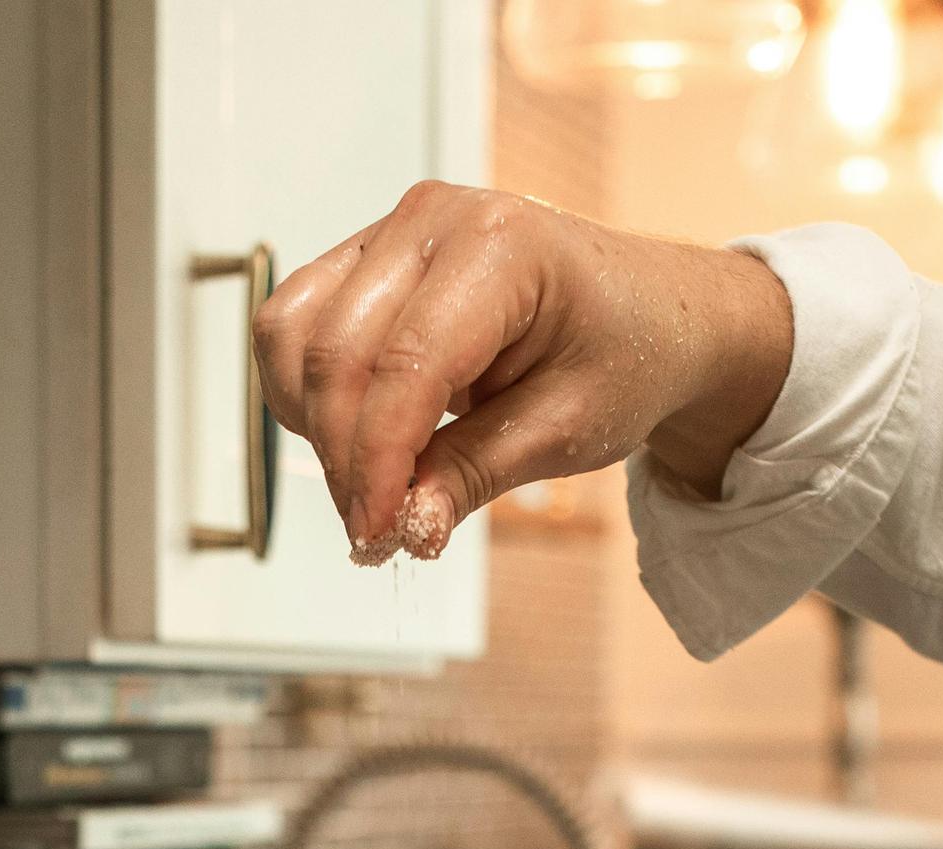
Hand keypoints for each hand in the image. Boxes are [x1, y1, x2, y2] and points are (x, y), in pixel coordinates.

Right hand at [253, 183, 793, 560]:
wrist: (649, 311)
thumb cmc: (623, 351)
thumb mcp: (567, 429)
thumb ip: (476, 473)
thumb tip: (406, 527)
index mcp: (501, 247)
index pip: (405, 366)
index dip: (378, 463)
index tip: (378, 534)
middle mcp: (433, 220)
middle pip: (337, 354)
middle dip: (344, 460)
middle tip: (375, 533)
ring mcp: (390, 231)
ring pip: (295, 335)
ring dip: (313, 426)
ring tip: (370, 486)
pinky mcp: (363, 257)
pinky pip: (293, 325)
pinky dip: (306, 393)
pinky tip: (356, 436)